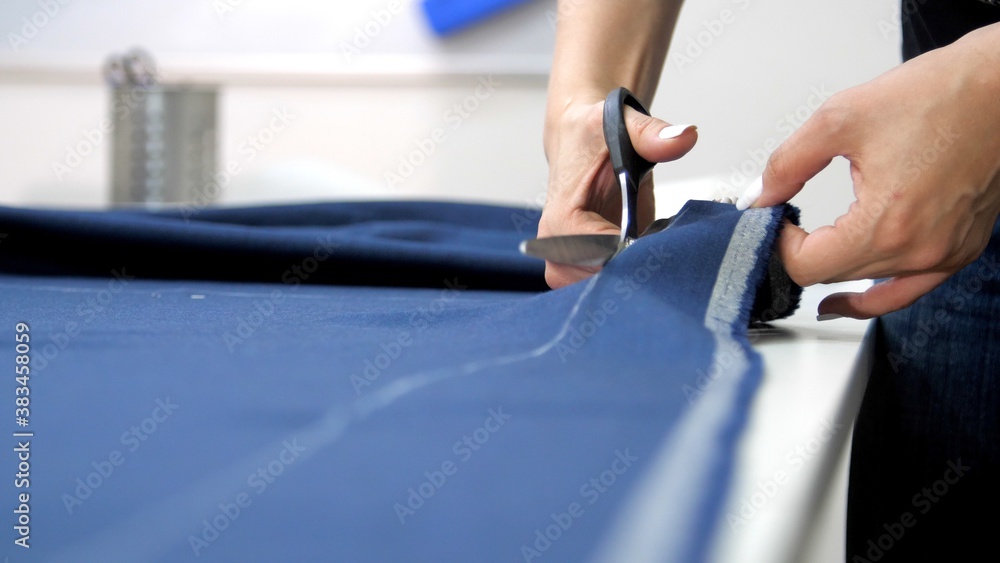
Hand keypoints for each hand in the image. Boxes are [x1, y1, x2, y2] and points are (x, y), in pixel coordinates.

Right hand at [538, 96, 697, 287]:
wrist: (578, 141)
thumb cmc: (594, 136)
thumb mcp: (622, 124)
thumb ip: (652, 134)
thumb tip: (685, 137)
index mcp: (562, 222)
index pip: (601, 261)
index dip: (635, 254)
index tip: (658, 238)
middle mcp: (558, 250)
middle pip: (604, 284)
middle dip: (638, 269)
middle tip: (660, 241)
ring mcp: (569, 265)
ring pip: (607, 292)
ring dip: (636, 276)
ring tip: (652, 243)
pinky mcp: (584, 269)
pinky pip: (611, 287)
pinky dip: (633, 276)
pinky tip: (647, 252)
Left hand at [748, 24, 999, 318]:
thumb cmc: (938, 96)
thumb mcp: (838, 120)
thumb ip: (788, 164)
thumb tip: (760, 197)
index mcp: (887, 224)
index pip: (806, 267)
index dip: (779, 243)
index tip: (776, 217)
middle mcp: (919, 250)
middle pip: (833, 277)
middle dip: (801, 252)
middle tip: (787, 223)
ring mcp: (943, 255)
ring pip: (866, 287)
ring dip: (833, 270)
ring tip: (805, 254)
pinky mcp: (959, 250)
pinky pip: (908, 291)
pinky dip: (874, 296)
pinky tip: (846, 297)